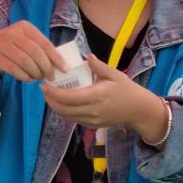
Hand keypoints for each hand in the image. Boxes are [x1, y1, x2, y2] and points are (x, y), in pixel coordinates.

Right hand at [0, 21, 66, 83]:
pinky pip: (15, 70)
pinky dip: (25, 77)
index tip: (64, 69)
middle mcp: (12, 32)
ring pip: (26, 62)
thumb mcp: (24, 41)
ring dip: (35, 73)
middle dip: (46, 67)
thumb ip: (39, 48)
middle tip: (51, 77)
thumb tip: (60, 64)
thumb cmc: (11, 47)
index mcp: (24, 26)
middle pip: (36, 53)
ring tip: (38, 78)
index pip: (44, 42)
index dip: (56, 57)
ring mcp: (2, 44)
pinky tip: (28, 79)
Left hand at [43, 55, 167, 141]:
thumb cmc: (126, 89)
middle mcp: (93, 111)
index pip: (70, 97)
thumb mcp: (115, 74)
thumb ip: (99, 66)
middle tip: (44, 90)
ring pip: (68, 117)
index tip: (45, 85)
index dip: (54, 93)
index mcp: (97, 96)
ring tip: (50, 96)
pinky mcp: (94, 125)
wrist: (138, 109)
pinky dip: (65, 113)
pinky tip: (62, 104)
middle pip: (65, 109)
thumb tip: (87, 56)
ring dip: (56, 108)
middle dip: (51, 100)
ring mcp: (93, 120)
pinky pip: (75, 120)